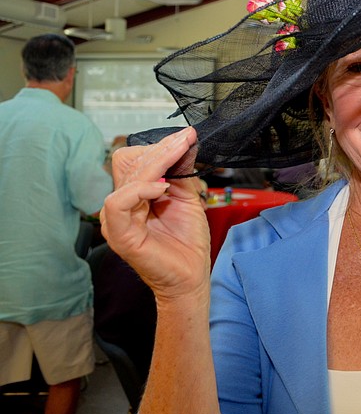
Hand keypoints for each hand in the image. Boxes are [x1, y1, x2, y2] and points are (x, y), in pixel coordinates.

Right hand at [100, 127, 210, 301]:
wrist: (191, 276)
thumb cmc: (188, 242)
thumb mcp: (187, 198)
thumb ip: (182, 172)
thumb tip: (185, 143)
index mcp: (134, 195)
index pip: (134, 160)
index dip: (159, 147)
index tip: (185, 137)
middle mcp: (121, 205)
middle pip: (128, 163)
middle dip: (160, 150)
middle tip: (185, 141)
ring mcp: (116, 219)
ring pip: (127, 178)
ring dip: (156, 162)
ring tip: (179, 156)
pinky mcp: (118, 234)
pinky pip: (118, 202)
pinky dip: (140, 190)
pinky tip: (162, 188)